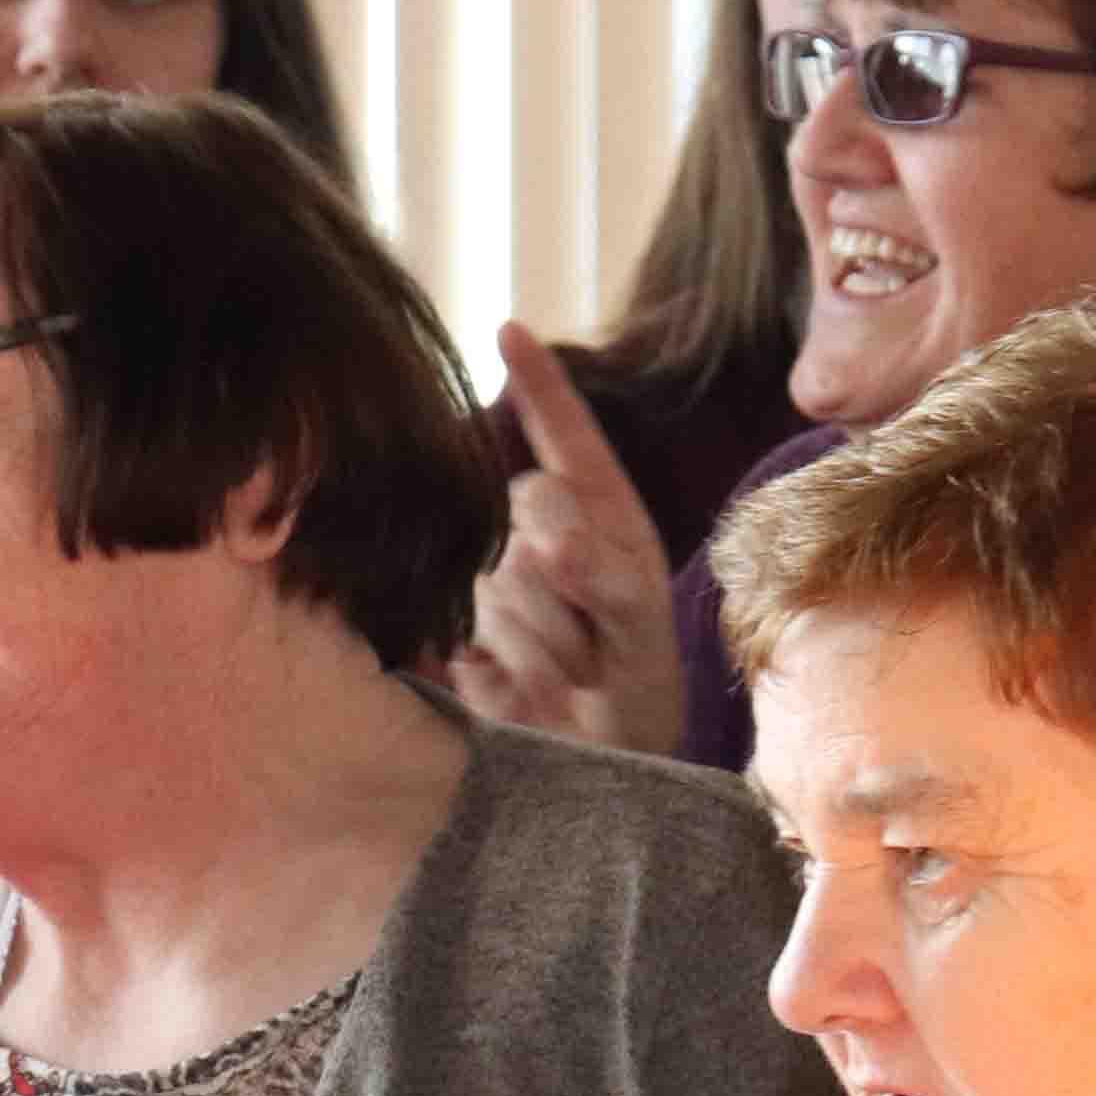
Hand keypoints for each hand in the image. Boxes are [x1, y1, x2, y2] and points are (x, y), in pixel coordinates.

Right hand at [444, 328, 687, 757]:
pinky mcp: (456, 635)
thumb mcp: (640, 627)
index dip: (539, 385)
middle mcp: (539, 535)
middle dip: (566, 574)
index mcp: (597, 514)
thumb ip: (604, 575)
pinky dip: (499, 665)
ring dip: (542, 636)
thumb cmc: (635, 685)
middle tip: (595, 645)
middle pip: (528, 506)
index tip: (511, 332)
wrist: (600, 764)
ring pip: (499, 576)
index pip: (564, 436)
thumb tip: (544, 540)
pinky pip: (466, 631)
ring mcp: (494, 583)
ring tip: (569, 675)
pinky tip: (523, 689)